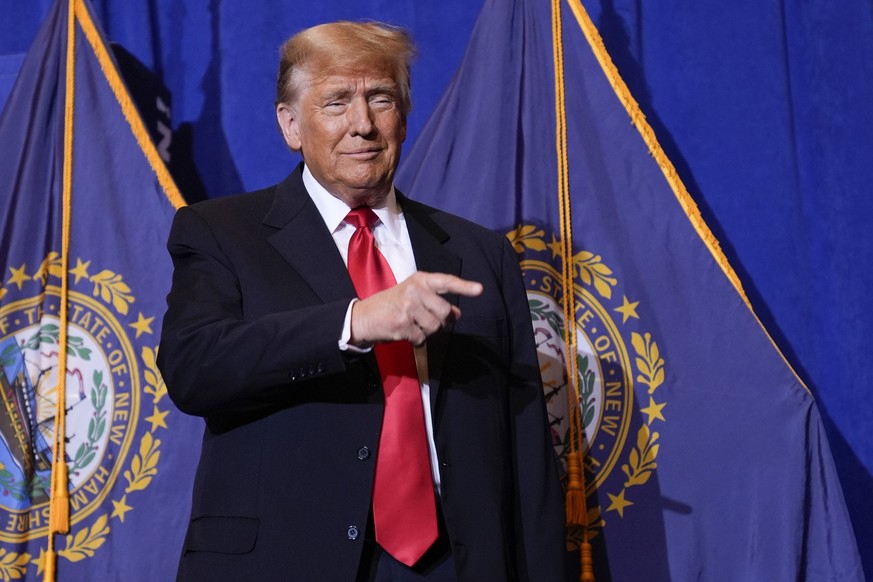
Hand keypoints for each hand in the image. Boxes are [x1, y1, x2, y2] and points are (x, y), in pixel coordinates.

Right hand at [350, 271, 482, 345]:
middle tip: (422, 319)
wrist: (364, 316)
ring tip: (412, 325)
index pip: (446, 281)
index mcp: (419, 280)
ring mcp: (408, 306)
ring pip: (435, 327)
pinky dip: (416, 340)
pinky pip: (422, 339)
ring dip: (427, 332)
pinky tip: (404, 332)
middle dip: (438, 320)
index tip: (479, 290)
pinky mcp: (402, 323)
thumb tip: (457, 314)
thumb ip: (436, 302)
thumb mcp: (414, 297)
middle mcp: (415, 290)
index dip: (464, 287)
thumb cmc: (392, 305)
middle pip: (445, 312)